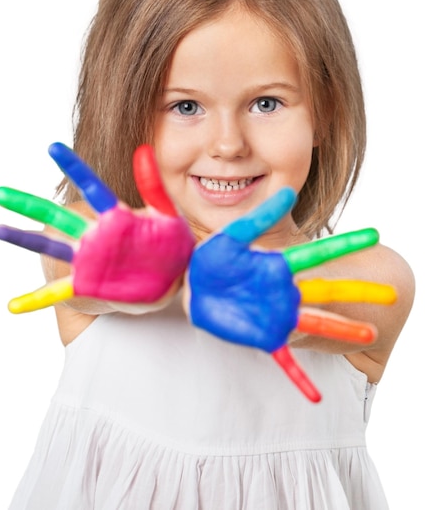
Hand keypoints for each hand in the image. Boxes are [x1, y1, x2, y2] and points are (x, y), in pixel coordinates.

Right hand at [0, 143, 194, 312]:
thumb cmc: (170, 247)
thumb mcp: (168, 216)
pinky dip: (36, 299)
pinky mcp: (87, 283)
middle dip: (29, 205)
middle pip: (58, 216)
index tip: (53, 148)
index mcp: (116, 217)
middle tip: (0, 194)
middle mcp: (95, 235)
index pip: (92, 187)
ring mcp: (88, 259)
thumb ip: (154, 187)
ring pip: (50, 246)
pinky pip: (58, 292)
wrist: (170, 284)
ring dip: (24, 239)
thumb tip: (142, 151)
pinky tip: (14, 306)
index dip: (74, 168)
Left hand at [187, 188, 395, 401]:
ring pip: (316, 323)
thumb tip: (288, 193)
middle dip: (358, 292)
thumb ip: (259, 218)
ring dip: (342, 330)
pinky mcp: (264, 337)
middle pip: (328, 291)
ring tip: (370, 335)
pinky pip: (284, 361)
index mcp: (279, 265)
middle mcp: (286, 291)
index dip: (345, 244)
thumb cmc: (216, 260)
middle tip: (392, 295)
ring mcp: (279, 316)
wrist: (196, 286)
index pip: (317, 253)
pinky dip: (299, 378)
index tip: (373, 235)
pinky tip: (315, 396)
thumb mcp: (234, 235)